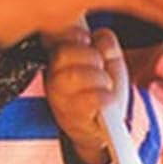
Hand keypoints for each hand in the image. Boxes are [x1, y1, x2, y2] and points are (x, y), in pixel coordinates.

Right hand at [44, 26, 128, 163]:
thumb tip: (99, 37)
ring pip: (76, 75)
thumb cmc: (103, 89)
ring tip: (105, 86)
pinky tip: (108, 99)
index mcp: (59, 59)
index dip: (75, 35)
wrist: (104, 128)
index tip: (88, 41)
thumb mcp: (109, 59)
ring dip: (100, 78)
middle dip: (91, 57)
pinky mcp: (74, 118)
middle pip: (65, 54)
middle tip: (101, 68)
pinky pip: (92, 99)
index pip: (57, 37)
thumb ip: (105, 43)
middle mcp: (53, 78)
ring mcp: (60, 99)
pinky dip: (106, 96)